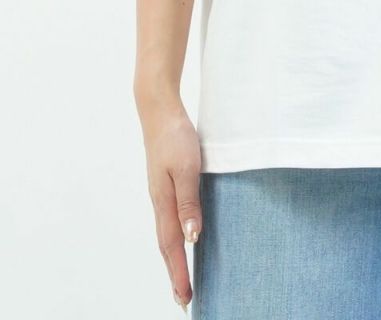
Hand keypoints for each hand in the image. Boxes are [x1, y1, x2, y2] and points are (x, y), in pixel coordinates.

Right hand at [138, 97, 202, 311]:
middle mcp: (160, 202)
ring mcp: (161, 192)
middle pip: (166, 245)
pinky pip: (170, 218)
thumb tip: (192, 238)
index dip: (178, 273)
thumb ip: (189, 202)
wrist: (159, 110)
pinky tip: (184, 236)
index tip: (185, 299)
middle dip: (174, 273)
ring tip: (183, 277)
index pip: (171, 246)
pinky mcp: (166, 183)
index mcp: (163, 202)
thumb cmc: (175, 137)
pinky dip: (176, 236)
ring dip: (175, 258)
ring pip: (167, 233)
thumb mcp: (187, 168)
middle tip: (184, 299)